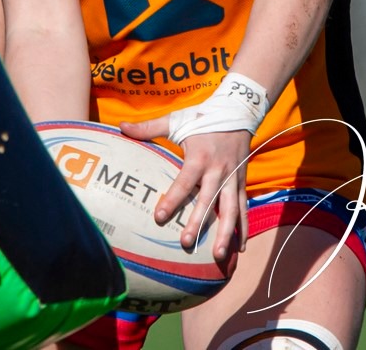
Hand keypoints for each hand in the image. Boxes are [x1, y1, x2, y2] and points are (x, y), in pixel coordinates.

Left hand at [122, 113, 250, 266]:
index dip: (172, 200)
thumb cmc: (202, 118)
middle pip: (208, 201)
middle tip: (186, 244)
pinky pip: (244, 208)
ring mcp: (232, 178)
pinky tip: (239, 247)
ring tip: (217, 255)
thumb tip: (121, 126)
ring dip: (225, 233)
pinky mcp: (242, 182)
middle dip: (198, 223)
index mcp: (199, 158)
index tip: (160, 217)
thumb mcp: (176, 120)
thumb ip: (148, 127)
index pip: (184, 182)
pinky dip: (244, 228)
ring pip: (231, 210)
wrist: (237, 112)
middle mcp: (217, 171)